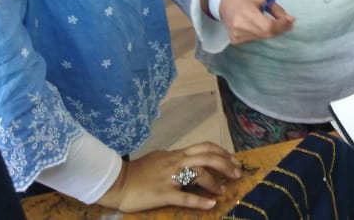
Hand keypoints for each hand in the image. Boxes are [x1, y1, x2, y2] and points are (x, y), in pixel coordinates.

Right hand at [98, 142, 240, 211]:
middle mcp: (175, 162)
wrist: (117, 182)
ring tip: (224, 190)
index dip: (221, 152)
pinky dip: (200, 201)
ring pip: (198, 174)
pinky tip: (211, 205)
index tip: (233, 160)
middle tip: (236, 173)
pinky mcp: (163, 194)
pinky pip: (185, 196)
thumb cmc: (137, 172)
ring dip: (215, 182)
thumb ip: (174, 159)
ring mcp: (169, 177)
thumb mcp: (159, 159)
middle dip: (225, 164)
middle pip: (207, 157)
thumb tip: (188, 159)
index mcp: (175, 154)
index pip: (204, 148)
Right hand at [218, 0, 294, 45]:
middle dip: (280, 28)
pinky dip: (262, 33)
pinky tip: (258, 25)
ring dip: (272, 31)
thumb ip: (276, 10)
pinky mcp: (235, 41)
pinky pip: (256, 39)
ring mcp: (237, 36)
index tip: (291, 20)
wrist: (223, 3)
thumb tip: (290, 20)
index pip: (268, 26)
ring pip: (263, 38)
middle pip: (267, 34)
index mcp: (245, 13)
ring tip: (272, 22)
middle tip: (288, 22)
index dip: (282, 25)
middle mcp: (240, 27)